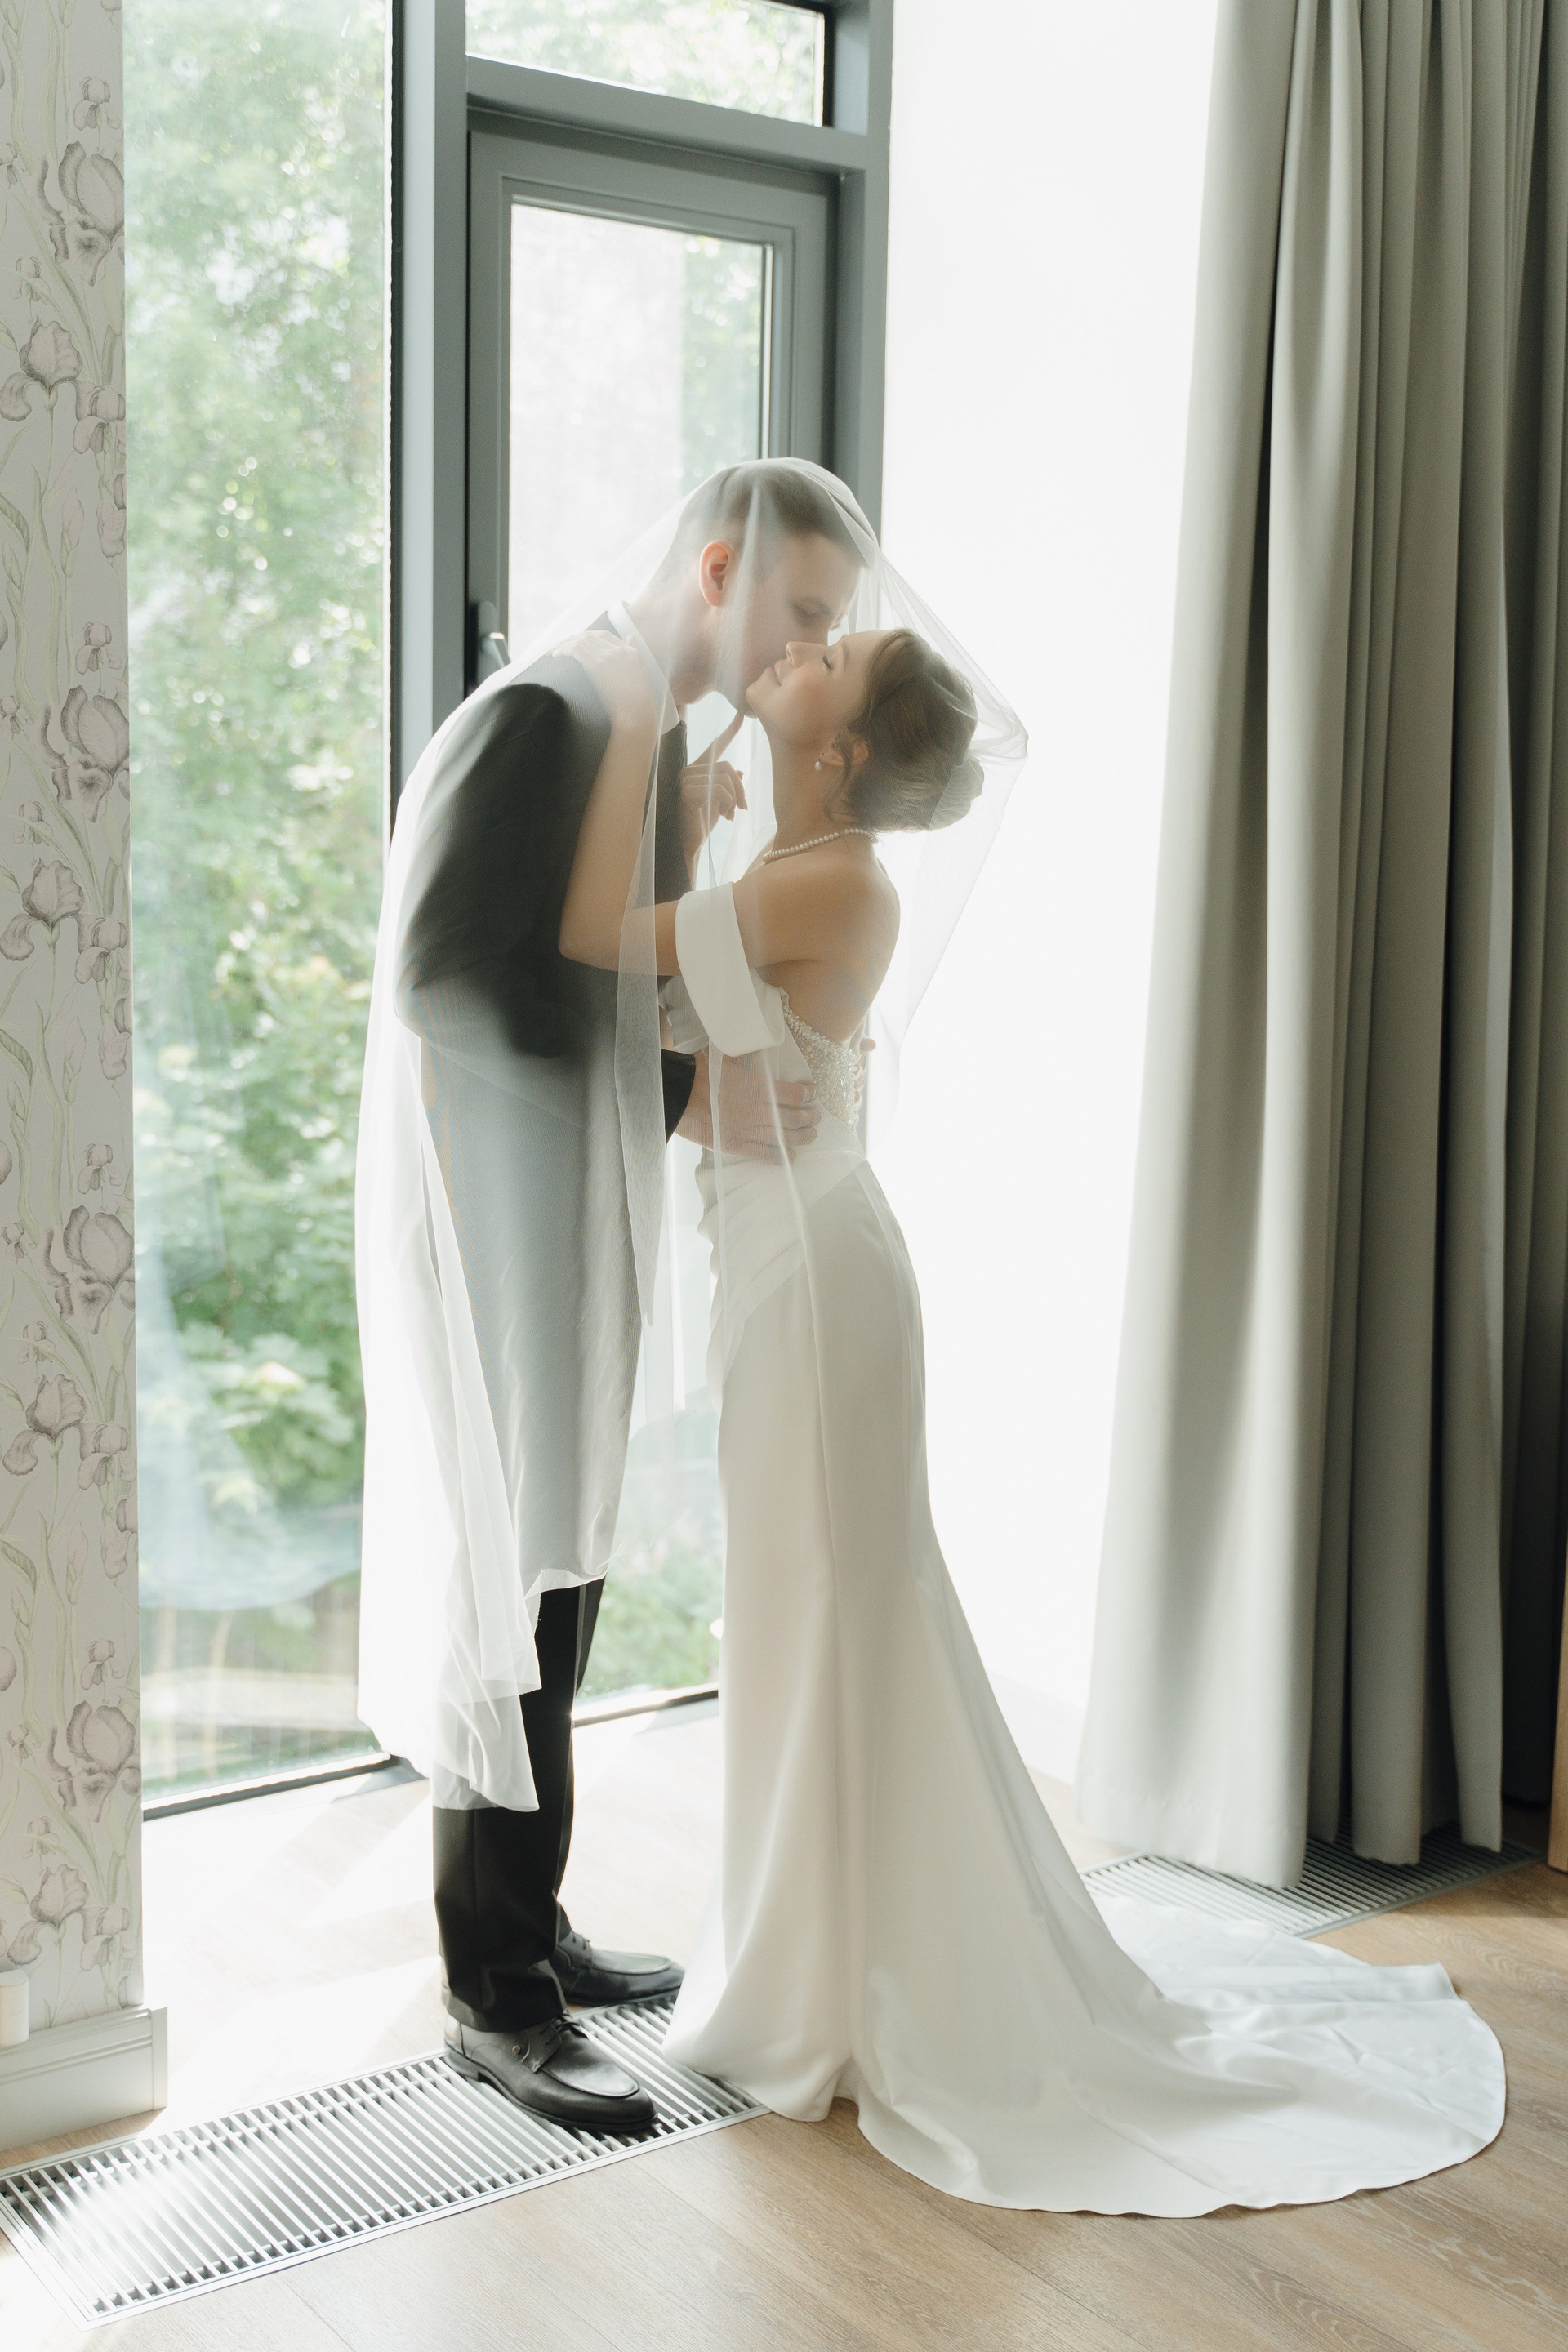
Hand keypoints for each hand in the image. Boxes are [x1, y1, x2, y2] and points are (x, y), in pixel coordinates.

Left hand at [558, 630, 655, 735]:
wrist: (636, 714)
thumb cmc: (638, 702)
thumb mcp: (642, 673)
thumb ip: (636, 653)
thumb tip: (631, 636)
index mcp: (630, 652)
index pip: (604, 635)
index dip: (587, 636)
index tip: (575, 642)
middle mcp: (619, 650)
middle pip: (590, 636)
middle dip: (572, 639)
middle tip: (558, 646)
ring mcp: (609, 656)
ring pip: (580, 641)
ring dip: (563, 645)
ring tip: (551, 652)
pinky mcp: (598, 665)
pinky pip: (576, 649)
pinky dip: (563, 650)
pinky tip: (555, 655)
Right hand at [675, 1047, 819, 1163]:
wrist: (679, 1096)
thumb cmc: (701, 1073)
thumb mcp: (727, 1058)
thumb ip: (749, 1057)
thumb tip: (762, 1047)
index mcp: (760, 1088)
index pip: (796, 1094)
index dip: (809, 1094)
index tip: (814, 1093)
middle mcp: (760, 1111)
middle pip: (795, 1118)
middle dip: (811, 1118)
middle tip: (816, 1117)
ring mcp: (749, 1130)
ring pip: (785, 1138)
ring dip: (802, 1138)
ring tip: (811, 1136)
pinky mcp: (737, 1145)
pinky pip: (764, 1155)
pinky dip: (780, 1157)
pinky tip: (791, 1157)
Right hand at [679, 713, 746, 869]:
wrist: (689, 844)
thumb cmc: (702, 823)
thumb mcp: (720, 802)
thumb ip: (727, 785)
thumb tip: (739, 771)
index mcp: (698, 770)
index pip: (716, 746)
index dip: (730, 731)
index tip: (741, 716)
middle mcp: (690, 770)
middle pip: (728, 767)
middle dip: (740, 790)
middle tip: (741, 809)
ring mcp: (686, 780)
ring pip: (726, 780)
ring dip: (733, 801)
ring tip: (728, 815)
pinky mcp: (687, 792)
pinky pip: (720, 790)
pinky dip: (727, 805)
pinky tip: (721, 817)